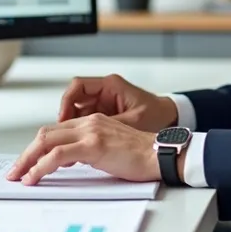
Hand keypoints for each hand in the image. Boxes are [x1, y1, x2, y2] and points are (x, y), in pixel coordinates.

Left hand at [6, 113, 159, 184]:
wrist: (161, 154)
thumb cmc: (141, 155)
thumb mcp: (109, 149)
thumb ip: (88, 150)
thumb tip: (68, 163)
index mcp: (92, 122)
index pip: (55, 131)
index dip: (36, 148)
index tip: (27, 163)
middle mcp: (88, 122)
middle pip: (45, 134)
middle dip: (25, 154)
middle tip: (15, 171)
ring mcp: (90, 132)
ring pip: (46, 142)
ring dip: (27, 160)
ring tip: (19, 176)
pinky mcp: (94, 145)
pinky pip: (57, 155)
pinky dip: (40, 167)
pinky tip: (34, 177)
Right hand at [58, 73, 177, 131]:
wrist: (170, 121)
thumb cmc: (157, 115)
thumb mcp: (134, 120)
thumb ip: (111, 124)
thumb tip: (89, 134)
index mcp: (111, 85)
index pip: (78, 86)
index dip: (66, 101)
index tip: (63, 118)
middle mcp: (105, 92)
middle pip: (73, 100)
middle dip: (64, 118)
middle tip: (60, 134)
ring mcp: (104, 104)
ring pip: (77, 113)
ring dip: (70, 127)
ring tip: (68, 143)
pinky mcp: (105, 116)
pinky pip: (85, 121)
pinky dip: (79, 132)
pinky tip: (78, 146)